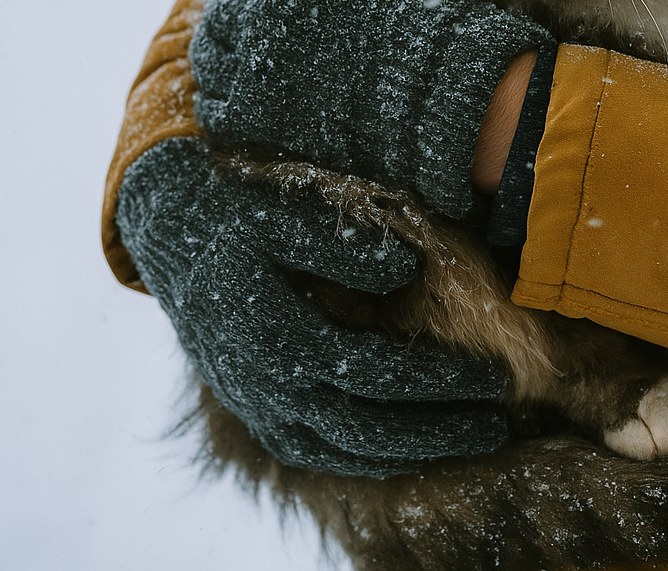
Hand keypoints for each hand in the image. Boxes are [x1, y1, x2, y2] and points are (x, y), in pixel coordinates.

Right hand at [117, 136, 509, 476]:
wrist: (170, 231)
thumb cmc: (238, 211)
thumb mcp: (284, 210)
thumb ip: (342, 243)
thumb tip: (405, 270)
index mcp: (274, 333)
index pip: (371, 373)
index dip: (435, 381)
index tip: (491, 376)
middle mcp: (262, 383)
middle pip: (363, 428)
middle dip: (437, 428)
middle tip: (496, 421)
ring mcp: (255, 403)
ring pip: (340, 451)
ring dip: (409, 452)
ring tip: (469, 439)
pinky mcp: (252, 408)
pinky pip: (313, 451)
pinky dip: (365, 458)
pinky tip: (409, 448)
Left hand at [190, 0, 551, 217]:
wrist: (442, 92)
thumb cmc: (425, 13)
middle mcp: (260, 18)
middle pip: (225, 7)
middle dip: (239, 7)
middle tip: (255, 17)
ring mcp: (254, 71)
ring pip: (209, 54)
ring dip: (219, 48)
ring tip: (236, 52)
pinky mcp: (258, 119)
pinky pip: (214, 107)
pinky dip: (219, 98)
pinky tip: (236, 96)